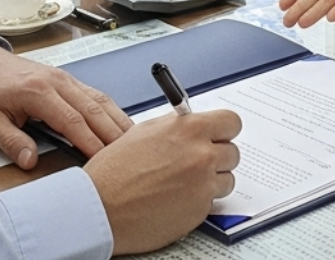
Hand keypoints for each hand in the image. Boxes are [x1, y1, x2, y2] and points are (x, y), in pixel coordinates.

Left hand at [0, 41, 131, 167]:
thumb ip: (11, 141)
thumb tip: (30, 160)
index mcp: (38, 91)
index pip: (71, 120)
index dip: (89, 141)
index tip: (102, 161)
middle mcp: (58, 81)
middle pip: (93, 108)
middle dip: (112, 131)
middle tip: (129, 153)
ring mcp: (66, 78)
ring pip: (99, 98)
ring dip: (116, 119)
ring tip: (132, 139)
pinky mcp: (68, 80)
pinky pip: (94, 94)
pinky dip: (110, 109)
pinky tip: (119, 122)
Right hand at [87, 110, 241, 255]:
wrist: (101, 208)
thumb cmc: (115, 171)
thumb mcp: (145, 132)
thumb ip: (176, 126)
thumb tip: (191, 123)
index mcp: (189, 130)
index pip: (231, 122)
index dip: (224, 130)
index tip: (219, 135)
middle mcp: (202, 155)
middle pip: (232, 152)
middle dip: (218, 157)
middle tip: (198, 162)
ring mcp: (203, 186)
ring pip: (226, 180)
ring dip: (211, 181)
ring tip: (184, 183)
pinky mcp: (200, 211)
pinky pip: (212, 202)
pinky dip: (199, 201)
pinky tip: (177, 198)